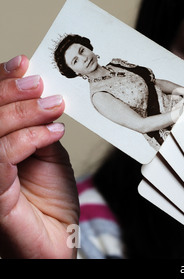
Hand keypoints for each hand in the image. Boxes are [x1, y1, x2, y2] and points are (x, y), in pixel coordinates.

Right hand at [0, 56, 78, 258]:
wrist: (57, 241)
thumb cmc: (50, 203)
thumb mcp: (49, 156)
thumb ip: (40, 129)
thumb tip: (45, 99)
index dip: (1, 83)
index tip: (23, 64)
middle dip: (9, 91)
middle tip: (37, 81)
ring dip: (23, 112)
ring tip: (52, 105)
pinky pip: (1, 156)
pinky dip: (28, 138)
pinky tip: (52, 131)